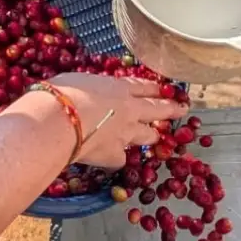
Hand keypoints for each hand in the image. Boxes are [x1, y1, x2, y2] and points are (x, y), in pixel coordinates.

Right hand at [45, 72, 187, 168]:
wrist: (58, 121)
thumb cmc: (62, 95)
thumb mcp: (77, 81)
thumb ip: (89, 88)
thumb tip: (84, 91)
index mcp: (118, 88)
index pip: (143, 87)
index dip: (155, 88)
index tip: (166, 90)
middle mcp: (128, 110)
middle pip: (157, 109)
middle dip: (171, 109)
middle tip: (182, 109)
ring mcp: (125, 134)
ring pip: (147, 135)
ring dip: (151, 135)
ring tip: (155, 136)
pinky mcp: (115, 155)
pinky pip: (122, 158)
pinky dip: (118, 158)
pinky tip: (112, 159)